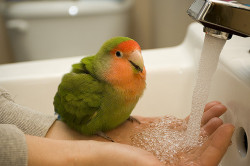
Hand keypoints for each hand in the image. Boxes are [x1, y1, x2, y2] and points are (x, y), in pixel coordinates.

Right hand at [46, 101, 233, 165]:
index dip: (213, 151)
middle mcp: (162, 164)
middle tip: (222, 120)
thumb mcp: (126, 160)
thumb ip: (148, 164)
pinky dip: (188, 122)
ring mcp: (158, 151)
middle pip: (196, 153)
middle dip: (211, 136)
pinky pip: (176, 131)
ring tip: (214, 112)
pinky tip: (197, 114)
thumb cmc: (94, 158)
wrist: (78, 148)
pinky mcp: (152, 139)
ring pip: (189, 141)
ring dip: (203, 127)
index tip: (223, 132)